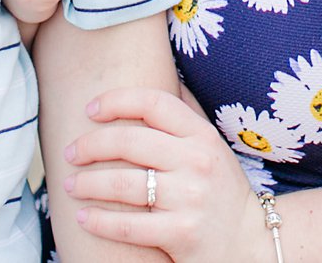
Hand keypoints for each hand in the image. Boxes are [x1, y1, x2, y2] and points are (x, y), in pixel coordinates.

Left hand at [64, 89, 264, 262]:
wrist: (251, 241)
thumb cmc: (220, 190)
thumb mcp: (210, 147)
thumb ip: (183, 118)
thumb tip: (153, 80)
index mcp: (202, 135)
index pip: (153, 103)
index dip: (116, 100)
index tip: (90, 109)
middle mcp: (197, 161)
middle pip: (128, 141)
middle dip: (89, 145)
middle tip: (69, 153)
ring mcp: (190, 198)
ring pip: (122, 184)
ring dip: (87, 184)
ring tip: (69, 185)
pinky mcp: (182, 233)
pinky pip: (128, 226)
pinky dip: (99, 221)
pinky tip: (83, 217)